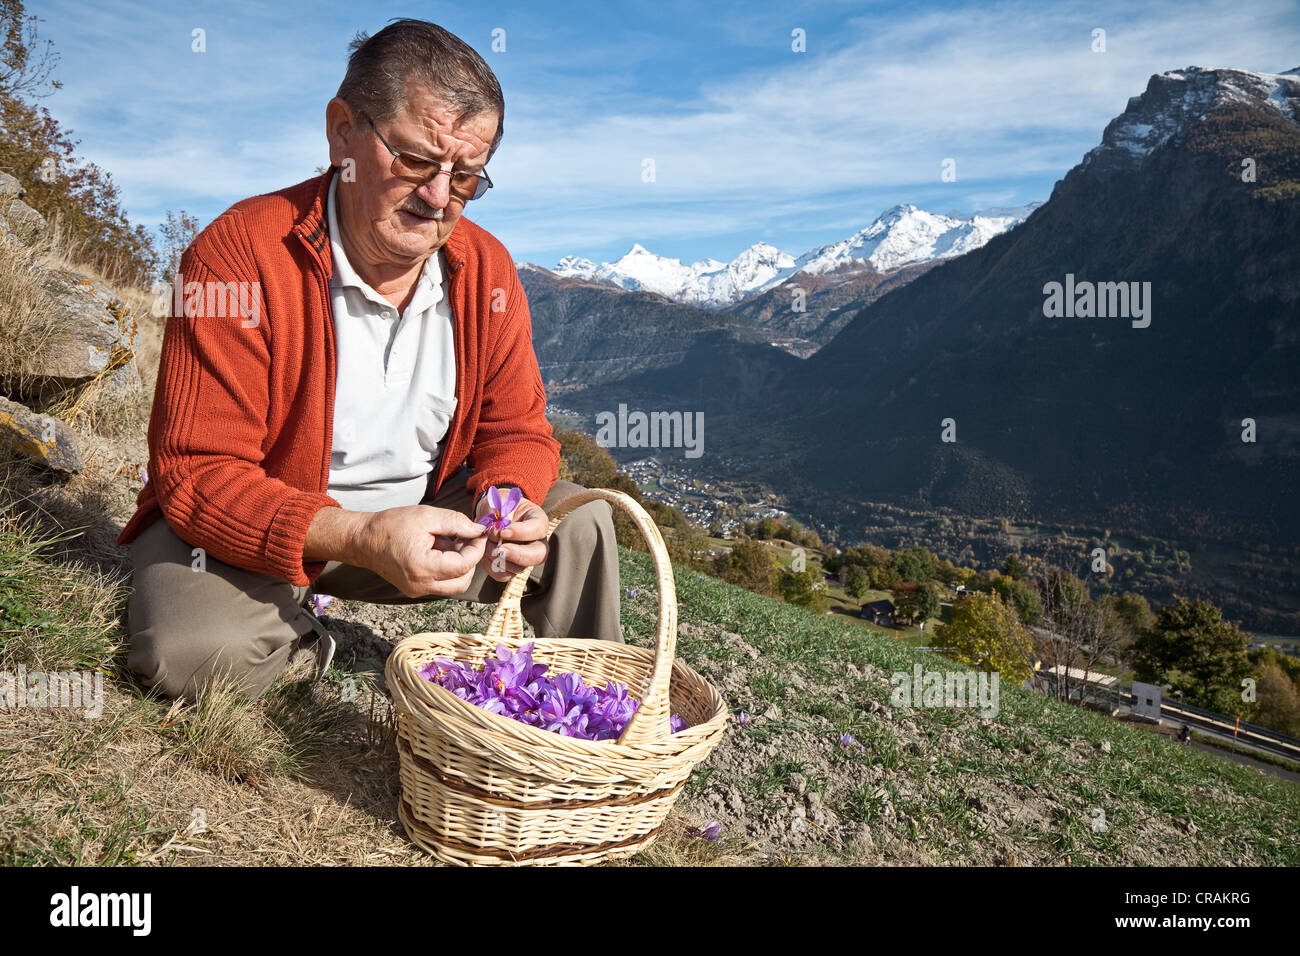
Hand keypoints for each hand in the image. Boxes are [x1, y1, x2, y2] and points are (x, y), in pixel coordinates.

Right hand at [358, 504, 487, 597]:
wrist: (363, 540)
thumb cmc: (391, 526)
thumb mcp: (426, 516)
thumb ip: (456, 522)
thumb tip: (478, 529)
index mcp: (423, 567)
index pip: (463, 565)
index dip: (476, 549)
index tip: (478, 533)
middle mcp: (421, 585)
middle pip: (462, 582)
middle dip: (470, 561)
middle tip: (467, 539)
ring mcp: (417, 590)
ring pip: (453, 585)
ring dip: (459, 566)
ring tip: (449, 543)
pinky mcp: (415, 590)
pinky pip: (441, 584)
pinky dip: (447, 569)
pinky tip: (438, 550)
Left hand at [476, 490, 548, 582]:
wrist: (492, 513)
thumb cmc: (499, 505)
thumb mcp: (500, 501)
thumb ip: (499, 512)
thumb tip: (497, 530)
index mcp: (538, 520)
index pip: (538, 529)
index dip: (521, 533)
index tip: (503, 532)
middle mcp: (536, 541)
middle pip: (538, 555)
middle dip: (518, 554)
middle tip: (499, 549)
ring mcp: (525, 556)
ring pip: (520, 568)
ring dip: (499, 559)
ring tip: (488, 545)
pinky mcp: (512, 566)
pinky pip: (504, 575)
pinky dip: (492, 568)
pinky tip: (485, 555)